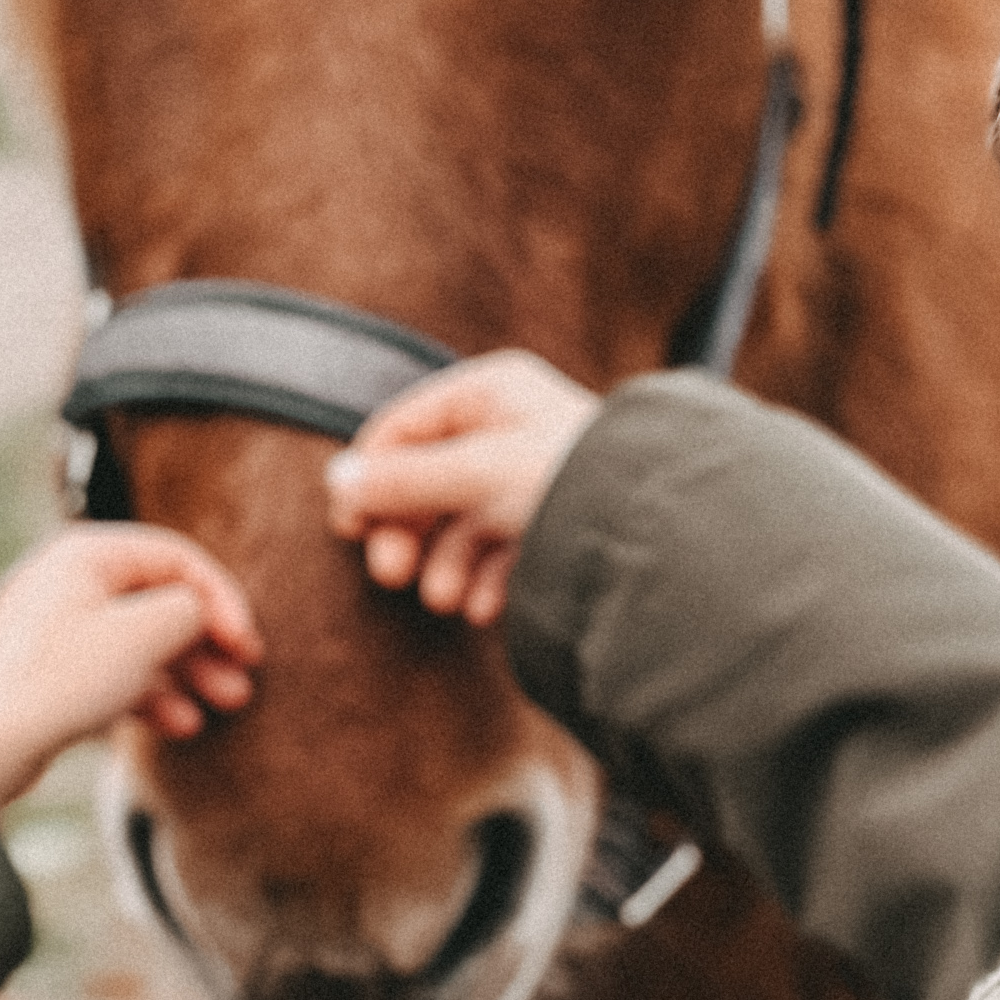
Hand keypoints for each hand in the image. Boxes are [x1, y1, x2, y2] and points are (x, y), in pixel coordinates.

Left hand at [0, 525, 260, 809]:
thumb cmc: (58, 681)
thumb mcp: (143, 635)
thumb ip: (189, 610)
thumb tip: (198, 611)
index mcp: (84, 552)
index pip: (176, 558)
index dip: (222, 599)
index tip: (248, 647)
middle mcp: (67, 581)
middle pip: (159, 600)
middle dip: (208, 642)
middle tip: (245, 682)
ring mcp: (55, 629)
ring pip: (140, 641)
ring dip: (189, 672)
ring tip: (225, 706)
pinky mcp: (48, 674)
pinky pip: (113, 673)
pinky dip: (151, 694)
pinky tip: (182, 726)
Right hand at [322, 352, 602, 627]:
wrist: (662, 529)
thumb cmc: (571, 479)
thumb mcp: (476, 473)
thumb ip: (404, 480)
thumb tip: (337, 482)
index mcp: (491, 390)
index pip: (403, 427)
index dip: (370, 476)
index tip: (349, 527)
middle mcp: (512, 427)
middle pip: (429, 480)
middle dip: (408, 531)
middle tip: (391, 575)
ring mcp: (534, 477)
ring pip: (464, 523)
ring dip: (445, 565)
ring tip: (444, 600)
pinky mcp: (556, 526)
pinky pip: (503, 552)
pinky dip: (487, 580)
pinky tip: (485, 609)